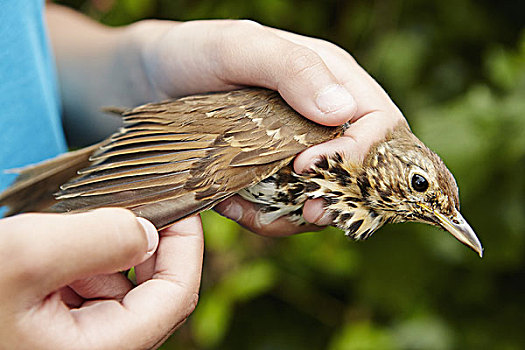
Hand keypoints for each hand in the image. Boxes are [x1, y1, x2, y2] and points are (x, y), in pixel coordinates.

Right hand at [0, 209, 202, 348]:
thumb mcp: (25, 257)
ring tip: (70, 228)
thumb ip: (97, 240)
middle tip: (126, 202)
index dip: (187, 245)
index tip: (181, 202)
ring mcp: (74, 340)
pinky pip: (87, 287)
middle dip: (142, 241)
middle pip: (152, 289)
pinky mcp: (53, 326)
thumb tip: (147, 231)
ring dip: (105, 248)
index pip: (176, 296)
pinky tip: (53, 246)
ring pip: (117, 284)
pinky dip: (81, 259)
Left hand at [128, 20, 404, 232]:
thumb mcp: (238, 47)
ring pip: (324, 197)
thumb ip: (291, 68)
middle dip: (335, 198)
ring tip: (248, 209)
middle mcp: (324, 117)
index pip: (378, 124)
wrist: (150, 79)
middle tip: (303, 212)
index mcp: (332, 78)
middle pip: (360, 170)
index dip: (357, 155)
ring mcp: (299, 149)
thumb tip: (341, 111)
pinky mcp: (273, 173)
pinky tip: (232, 204)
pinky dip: (265, 217)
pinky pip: (287, 207)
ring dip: (294, 215)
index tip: (306, 168)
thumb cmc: (194, 52)